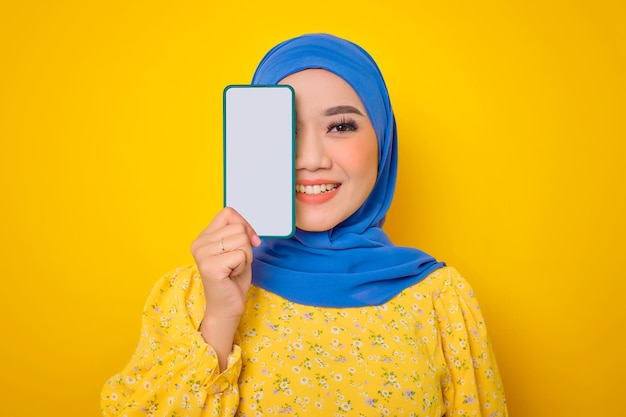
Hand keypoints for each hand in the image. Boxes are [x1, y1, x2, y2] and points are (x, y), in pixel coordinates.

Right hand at [191, 207, 260, 367]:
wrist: (227, 307)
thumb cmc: (233, 279)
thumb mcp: (237, 249)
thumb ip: (239, 233)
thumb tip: (248, 229)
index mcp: (203, 236)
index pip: (228, 212)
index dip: (244, 224)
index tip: (250, 241)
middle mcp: (198, 243)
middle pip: (238, 227)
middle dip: (246, 246)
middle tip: (236, 262)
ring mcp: (202, 254)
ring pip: (241, 240)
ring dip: (245, 256)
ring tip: (233, 268)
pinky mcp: (210, 266)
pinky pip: (241, 254)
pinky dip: (243, 265)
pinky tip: (231, 275)